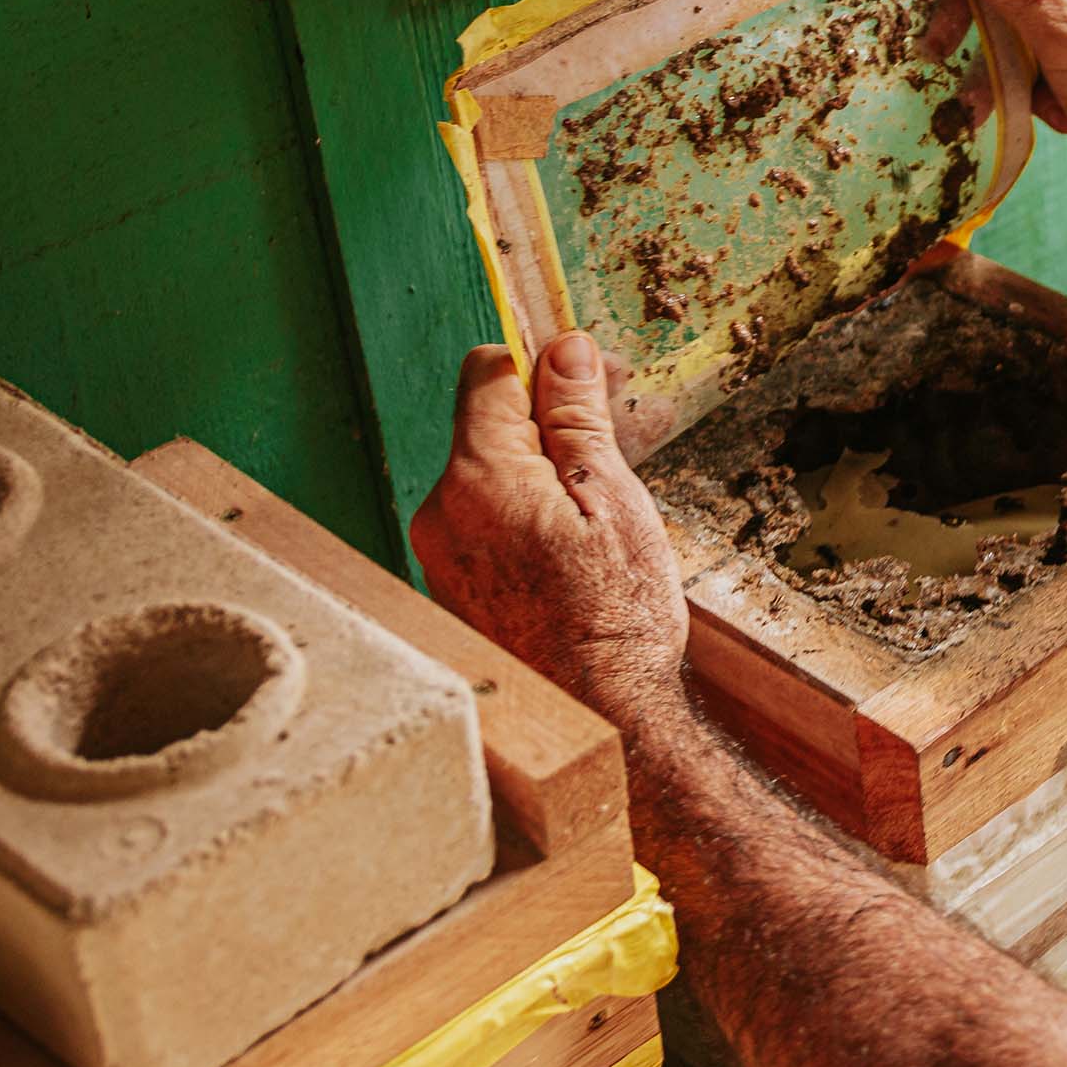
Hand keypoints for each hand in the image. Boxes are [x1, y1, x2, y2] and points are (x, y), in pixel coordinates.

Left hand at [412, 330, 688, 720]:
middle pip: (490, 426)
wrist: (598, 716)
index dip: (544, 363)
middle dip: (554, 421)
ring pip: (493, 476)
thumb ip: (577, 418)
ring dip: (547, 470)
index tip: (592, 378)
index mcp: (478, 479)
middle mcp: (441, 512)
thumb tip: (565, 349)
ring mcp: (441, 554)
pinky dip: (530, 516)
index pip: (487, 372)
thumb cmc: (616, 616)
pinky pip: (488, 523)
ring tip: (611, 501)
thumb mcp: (613, 498)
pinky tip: (580, 546)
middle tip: (625, 436)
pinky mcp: (453, 587)